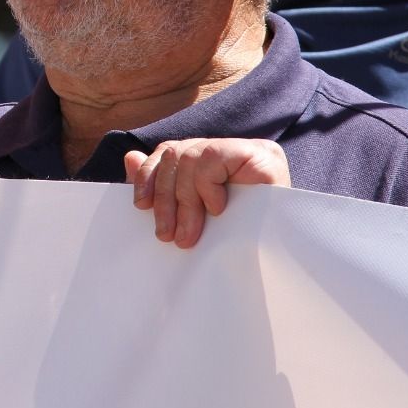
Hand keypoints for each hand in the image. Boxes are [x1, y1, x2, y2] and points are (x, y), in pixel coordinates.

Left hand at [123, 138, 289, 248]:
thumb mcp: (190, 214)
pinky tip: (217, 210)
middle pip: (177, 155)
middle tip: (166, 235)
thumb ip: (160, 185)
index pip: (170, 151)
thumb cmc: (234, 239)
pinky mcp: (260, 153)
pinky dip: (207, 185)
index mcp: (212, 159)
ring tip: (187, 236)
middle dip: (165, 196)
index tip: (140, 205)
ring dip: (184, 201)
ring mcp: (247, 148)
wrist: (278, 260)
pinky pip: (214, 157)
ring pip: (191, 157)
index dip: (150, 174)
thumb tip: (129, 158)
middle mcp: (229, 148)